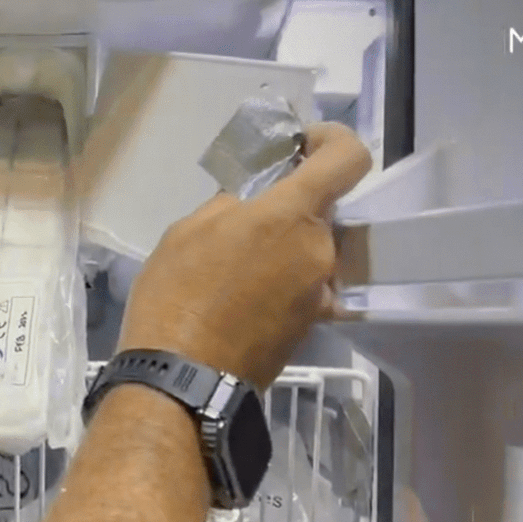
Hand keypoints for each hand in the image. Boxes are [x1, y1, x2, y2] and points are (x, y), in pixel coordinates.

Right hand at [119, 123, 370, 389]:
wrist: (183, 380)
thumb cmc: (175, 297)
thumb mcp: (188, 232)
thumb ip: (231, 205)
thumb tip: (250, 201)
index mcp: (290, 216)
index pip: (347, 159)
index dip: (331, 141)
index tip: (300, 146)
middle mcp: (319, 251)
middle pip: (322, 209)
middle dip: (289, 207)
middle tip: (243, 219)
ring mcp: (320, 292)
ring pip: (311, 249)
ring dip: (283, 246)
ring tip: (235, 266)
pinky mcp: (311, 324)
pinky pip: (303, 284)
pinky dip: (280, 280)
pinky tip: (240, 297)